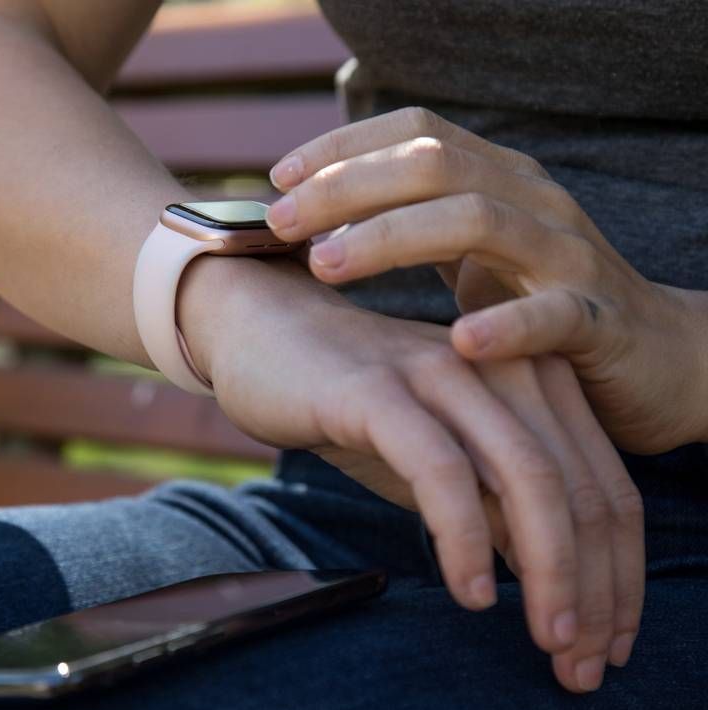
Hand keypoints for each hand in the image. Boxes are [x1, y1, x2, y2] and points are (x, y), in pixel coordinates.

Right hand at [177, 255, 644, 692]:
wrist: (266, 333)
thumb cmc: (359, 402)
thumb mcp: (446, 455)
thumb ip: (500, 500)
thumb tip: (552, 576)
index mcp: (532, 376)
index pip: (604, 485)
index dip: (617, 573)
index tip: (605, 642)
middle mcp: (502, 364)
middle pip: (580, 486)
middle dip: (594, 586)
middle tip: (582, 662)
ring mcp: (440, 372)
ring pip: (527, 475)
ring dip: (550, 570)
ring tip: (547, 636)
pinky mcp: (378, 390)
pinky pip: (440, 469)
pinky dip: (466, 538)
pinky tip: (472, 589)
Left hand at [265, 106, 707, 453]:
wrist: (652, 356)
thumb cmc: (540, 302)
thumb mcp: (473, 256)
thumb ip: (413, 229)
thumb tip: (318, 224)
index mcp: (497, 180)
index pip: (416, 133)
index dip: (342, 147)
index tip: (276, 179)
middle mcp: (532, 201)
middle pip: (433, 167)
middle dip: (345, 189)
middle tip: (280, 222)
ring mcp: (567, 256)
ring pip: (478, 221)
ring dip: (392, 238)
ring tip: (326, 265)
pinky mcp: (597, 321)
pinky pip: (552, 315)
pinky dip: (505, 323)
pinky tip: (456, 339)